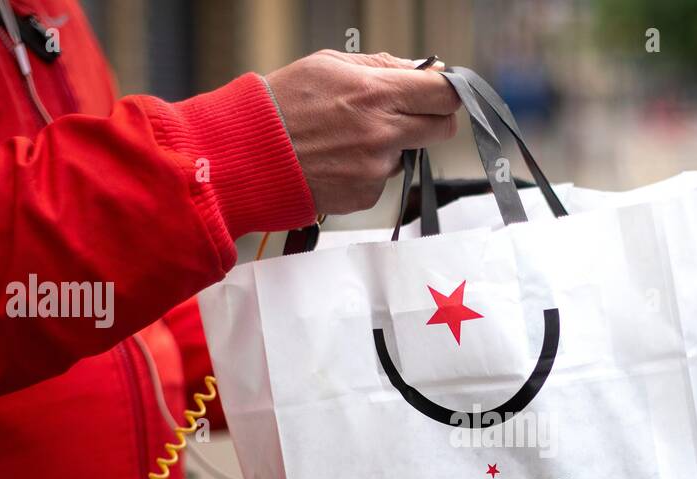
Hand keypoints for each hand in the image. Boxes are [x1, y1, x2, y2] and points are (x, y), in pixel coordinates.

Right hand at [265, 51, 459, 214]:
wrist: (249, 155)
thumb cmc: (282, 105)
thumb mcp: (329, 65)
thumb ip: (381, 66)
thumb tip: (418, 69)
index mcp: (376, 94)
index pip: (443, 94)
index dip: (447, 90)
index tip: (441, 90)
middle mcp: (382, 134)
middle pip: (442, 128)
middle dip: (433, 118)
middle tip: (409, 112)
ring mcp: (375, 169)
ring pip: (408, 154)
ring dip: (392, 145)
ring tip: (349, 136)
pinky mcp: (365, 196)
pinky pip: (383, 179)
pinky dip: (368, 169)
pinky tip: (338, 159)